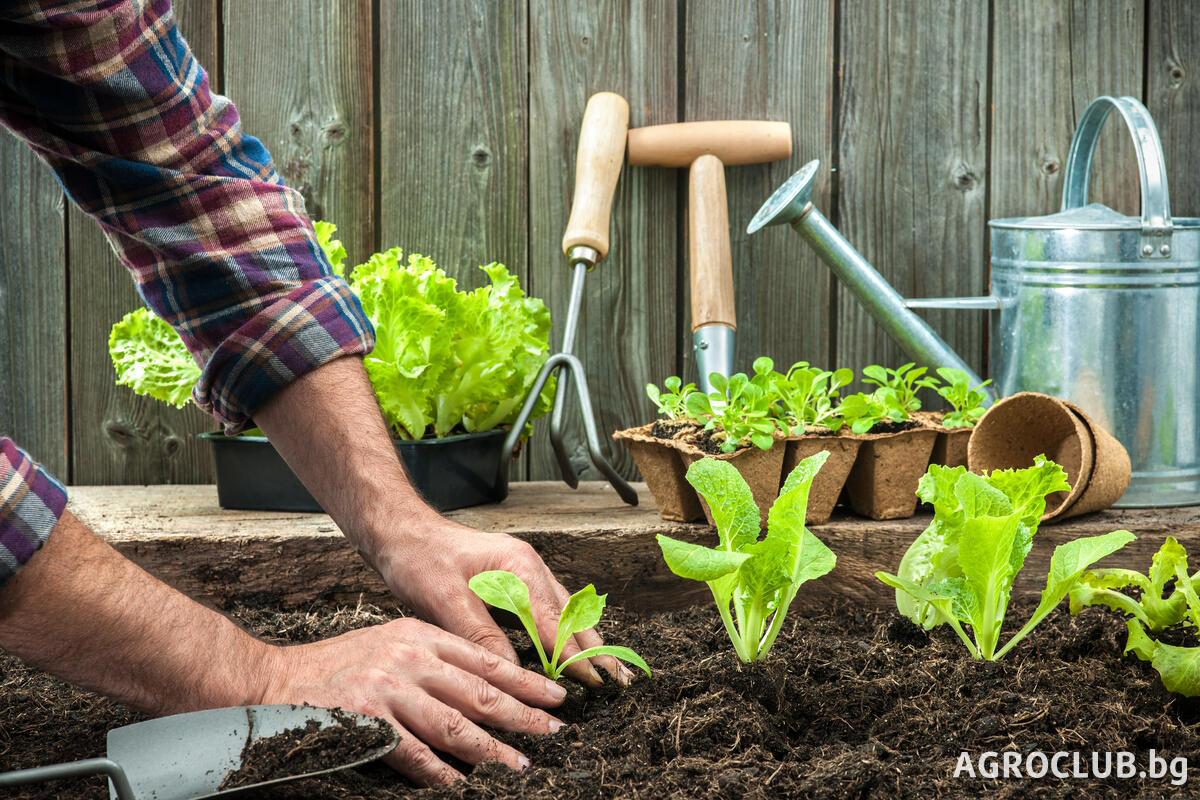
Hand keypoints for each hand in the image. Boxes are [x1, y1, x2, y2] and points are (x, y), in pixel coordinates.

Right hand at [260, 616, 565, 785]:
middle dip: (522, 714)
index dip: (525, 680)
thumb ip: (433, 658)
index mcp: (420, 636)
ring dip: (492, 749)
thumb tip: (482, 686)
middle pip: (479, 692)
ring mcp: (389, 689)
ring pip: (455, 725)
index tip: (555, 696)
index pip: (485, 659)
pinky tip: (462, 784)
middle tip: (554, 732)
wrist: (276, 679)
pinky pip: (415, 754)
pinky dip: (441, 772)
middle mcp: (409, 658)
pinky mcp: (367, 721)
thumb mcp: (391, 642)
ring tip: (520, 765)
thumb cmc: (339, 665)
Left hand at [374, 519, 632, 687]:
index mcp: (518, 566)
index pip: (554, 621)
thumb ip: (481, 635)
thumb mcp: (444, 599)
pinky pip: (550, 609)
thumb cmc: (419, 558)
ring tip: (609, 670)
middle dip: (596, 648)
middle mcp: (529, 567)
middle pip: (572, 614)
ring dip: (586, 641)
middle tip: (620, 681)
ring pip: (566, 611)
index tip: (594, 682)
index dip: (574, 655)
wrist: (401, 530)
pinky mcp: (515, 580)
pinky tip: (574, 649)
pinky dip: (566, 632)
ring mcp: (524, 572)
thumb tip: (511, 673)